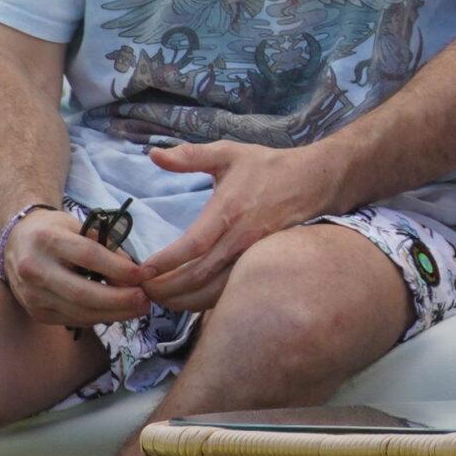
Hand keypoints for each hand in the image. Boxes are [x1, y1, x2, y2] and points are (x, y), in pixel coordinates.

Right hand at [2, 207, 149, 327]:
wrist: (16, 242)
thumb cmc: (54, 230)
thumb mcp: (78, 225)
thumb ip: (105, 244)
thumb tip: (134, 271)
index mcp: (47, 241)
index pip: (89, 257)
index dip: (120, 268)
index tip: (145, 274)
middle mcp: (34, 270)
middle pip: (83, 293)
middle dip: (119, 300)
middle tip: (145, 300)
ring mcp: (32, 296)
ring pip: (78, 312)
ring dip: (113, 314)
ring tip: (138, 309)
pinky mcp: (35, 312)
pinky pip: (72, 320)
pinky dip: (98, 317)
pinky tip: (117, 312)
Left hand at [136, 140, 339, 310]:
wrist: (315, 181)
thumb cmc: (268, 167)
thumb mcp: (228, 153)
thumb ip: (190, 155)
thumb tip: (154, 155)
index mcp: (229, 210)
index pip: (193, 245)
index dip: (166, 262)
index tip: (141, 272)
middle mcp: (241, 238)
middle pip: (199, 276)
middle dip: (166, 289)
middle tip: (141, 291)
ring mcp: (252, 255)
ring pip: (214, 291)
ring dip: (183, 301)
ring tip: (158, 299)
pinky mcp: (260, 265)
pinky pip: (229, 290)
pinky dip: (204, 301)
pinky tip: (187, 299)